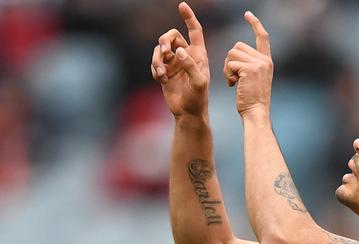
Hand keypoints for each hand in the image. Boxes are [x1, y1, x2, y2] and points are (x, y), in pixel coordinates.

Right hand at [152, 2, 209, 118]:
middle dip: (164, 40)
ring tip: (162, 74)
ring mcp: (174, 63)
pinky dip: (155, 70)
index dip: (189, 17)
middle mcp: (185, 55)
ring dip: (157, 59)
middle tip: (164, 50)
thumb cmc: (198, 98)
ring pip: (159, 49)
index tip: (182, 5)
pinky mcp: (165, 71)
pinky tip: (161, 80)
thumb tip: (178, 51)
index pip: (195, 31)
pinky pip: (155, 63)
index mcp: (198, 55)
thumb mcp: (199, 82)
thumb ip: (190, 65)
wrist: (188, 112)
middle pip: (171, 35)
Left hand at [224, 11, 272, 116]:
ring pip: (232, 53)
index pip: (263, 37)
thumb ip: (250, 64)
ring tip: (234, 82)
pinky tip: (234, 85)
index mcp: (267, 61)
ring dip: (227, 68)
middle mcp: (265, 60)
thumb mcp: (254, 79)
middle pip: (238, 46)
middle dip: (230, 60)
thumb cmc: (252, 101)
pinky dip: (227, 74)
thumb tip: (236, 52)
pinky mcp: (249, 69)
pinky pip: (230, 63)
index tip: (248, 14)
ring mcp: (258, 64)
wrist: (256, 113)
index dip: (255, 24)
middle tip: (234, 78)